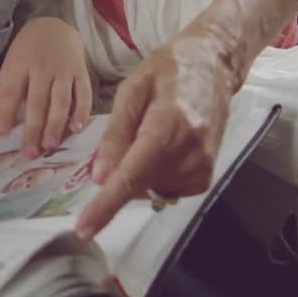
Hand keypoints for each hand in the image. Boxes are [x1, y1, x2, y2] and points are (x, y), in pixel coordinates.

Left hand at [0, 17, 91, 155]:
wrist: (54, 27)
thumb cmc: (28, 54)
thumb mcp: (10, 69)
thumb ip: (1, 99)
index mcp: (19, 65)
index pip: (11, 90)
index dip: (5, 111)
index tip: (1, 133)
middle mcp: (42, 68)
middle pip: (37, 100)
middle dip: (33, 127)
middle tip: (28, 152)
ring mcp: (64, 70)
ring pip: (61, 99)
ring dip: (55, 124)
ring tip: (49, 145)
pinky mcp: (82, 72)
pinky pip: (84, 93)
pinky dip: (81, 112)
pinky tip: (75, 129)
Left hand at [75, 25, 236, 240]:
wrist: (213, 67)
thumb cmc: (167, 72)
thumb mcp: (131, 92)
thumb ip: (115, 135)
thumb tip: (100, 178)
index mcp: (168, 128)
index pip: (131, 177)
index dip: (105, 206)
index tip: (84, 229)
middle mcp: (191, 154)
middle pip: (136, 185)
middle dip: (120, 168)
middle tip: (133, 130)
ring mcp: (203, 168)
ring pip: (148, 189)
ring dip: (138, 170)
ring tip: (152, 132)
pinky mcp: (206, 177)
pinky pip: (164, 188)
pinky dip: (153, 173)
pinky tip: (163, 146)